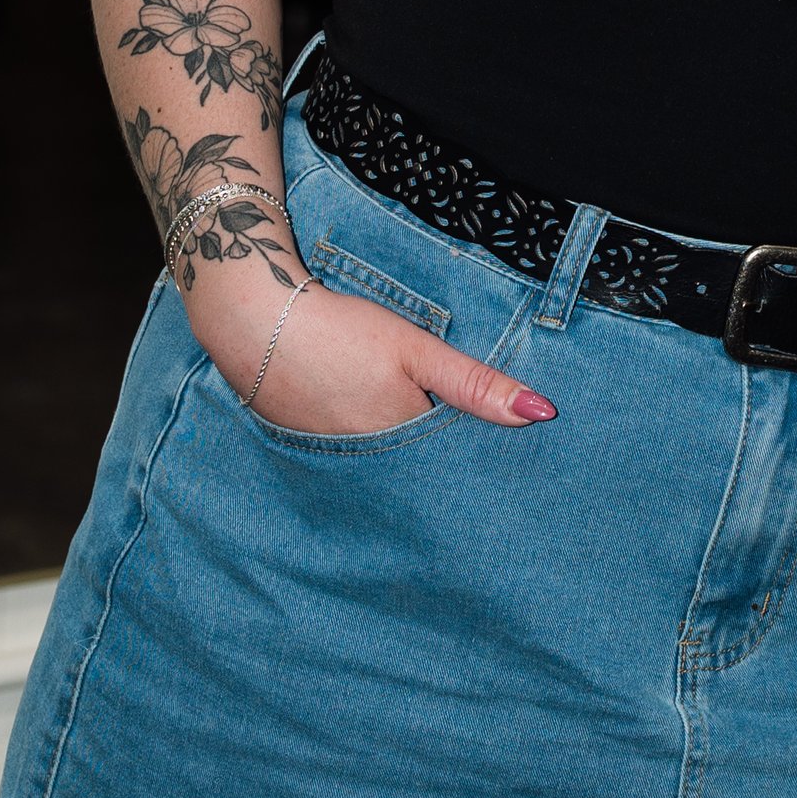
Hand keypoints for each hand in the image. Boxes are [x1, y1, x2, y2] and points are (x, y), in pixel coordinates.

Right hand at [215, 277, 556, 438]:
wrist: (255, 323)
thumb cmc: (341, 331)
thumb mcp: (416, 351)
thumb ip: (474, 384)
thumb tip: (542, 413)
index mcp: (403, 444)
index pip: (455, 466)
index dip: (477, 457)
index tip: (508, 461)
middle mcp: (369, 467)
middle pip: (421, 474)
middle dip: (444, 469)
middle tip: (467, 456)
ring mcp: (334, 464)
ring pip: (386, 470)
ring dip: (406, 464)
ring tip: (424, 452)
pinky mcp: (309, 452)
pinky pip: (352, 465)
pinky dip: (368, 456)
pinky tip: (373, 435)